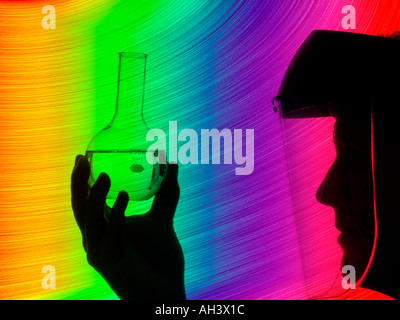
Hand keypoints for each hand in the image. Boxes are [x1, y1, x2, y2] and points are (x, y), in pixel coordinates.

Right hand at [71, 155, 185, 299]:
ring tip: (103, 175)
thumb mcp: (161, 219)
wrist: (166, 290)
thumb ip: (165, 194)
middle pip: (80, 206)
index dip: (82, 180)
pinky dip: (114, 214)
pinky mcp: (108, 261)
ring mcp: (100, 250)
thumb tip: (172, 165)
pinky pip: (109, 233)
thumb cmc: (160, 258)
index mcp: (106, 227)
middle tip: (82, 160)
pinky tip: (121, 195)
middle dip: (78, 183)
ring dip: (94, 196)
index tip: (82, 157)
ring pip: (89, 219)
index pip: (88, 200)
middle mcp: (98, 237)